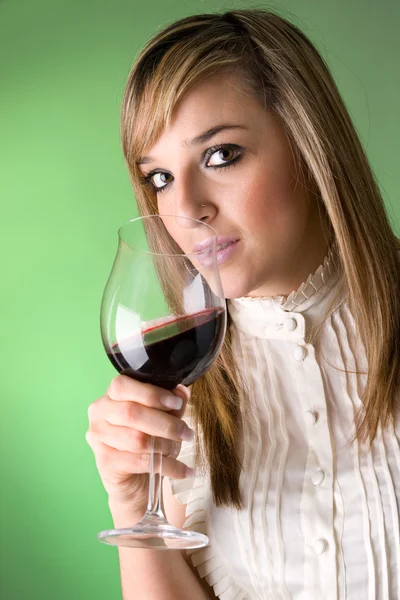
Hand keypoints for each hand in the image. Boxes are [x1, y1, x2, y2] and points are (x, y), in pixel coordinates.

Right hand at [86, 375, 192, 514]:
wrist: (136, 481)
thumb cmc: (148, 443)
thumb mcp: (163, 419)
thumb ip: (171, 405)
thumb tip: (182, 391)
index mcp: (110, 396)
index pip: (123, 386)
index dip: (152, 394)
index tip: (177, 403)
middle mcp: (99, 415)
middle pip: (132, 412)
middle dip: (166, 423)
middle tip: (186, 433)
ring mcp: (98, 440)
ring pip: (137, 439)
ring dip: (166, 445)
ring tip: (179, 449)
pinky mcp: (106, 464)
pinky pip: (141, 462)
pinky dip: (168, 466)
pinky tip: (183, 470)